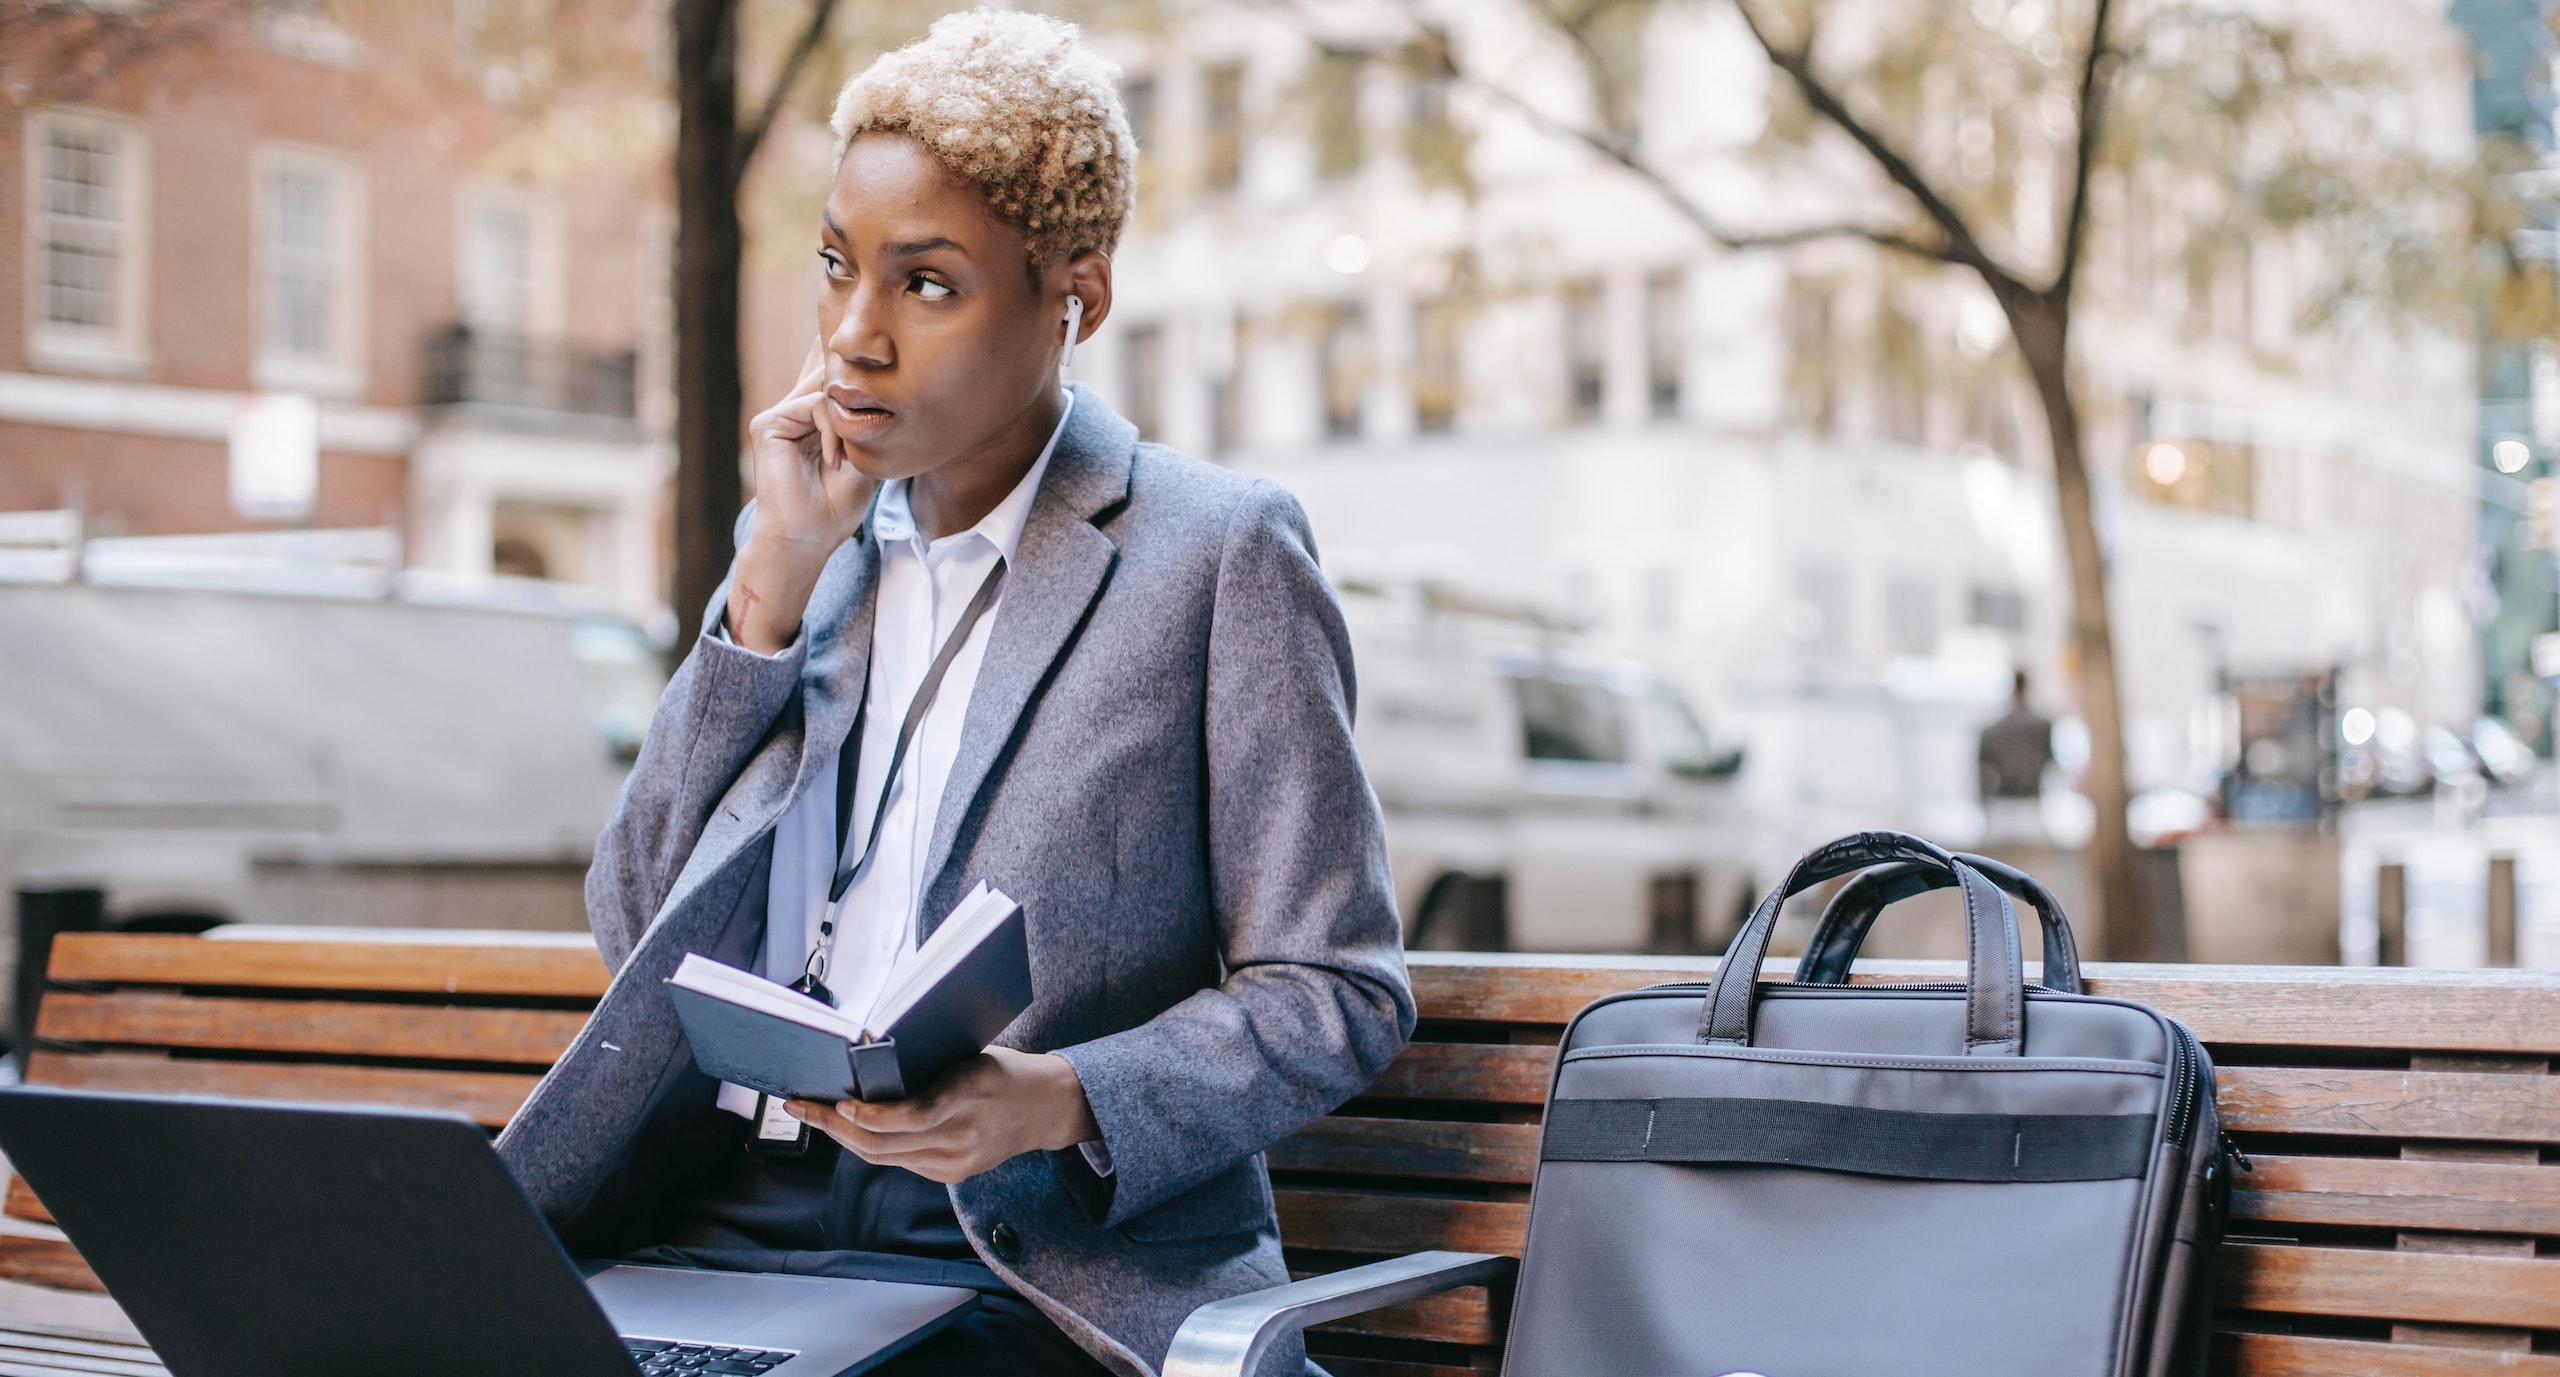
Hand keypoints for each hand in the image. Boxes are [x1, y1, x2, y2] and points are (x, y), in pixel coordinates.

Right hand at [726, 337, 877, 653]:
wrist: (807, 538)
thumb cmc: (835, 508)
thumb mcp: (865, 459)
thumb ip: (866, 424)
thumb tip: (880, 389)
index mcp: (812, 424)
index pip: (831, 384)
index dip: (850, 371)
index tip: (876, 358)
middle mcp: (794, 416)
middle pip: (825, 373)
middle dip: (854, 381)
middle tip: (864, 417)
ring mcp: (779, 419)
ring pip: (827, 391)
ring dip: (848, 423)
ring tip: (849, 461)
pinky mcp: (768, 424)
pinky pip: (814, 405)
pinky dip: (833, 432)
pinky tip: (835, 462)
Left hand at [787, 1047, 1100, 1184]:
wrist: (1044, 1108)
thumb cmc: (1002, 1072)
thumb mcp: (968, 1057)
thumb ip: (924, 1069)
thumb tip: (863, 1062)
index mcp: (969, 1096)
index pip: (912, 1116)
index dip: (870, 1114)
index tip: (838, 1101)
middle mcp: (962, 1136)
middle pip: (884, 1142)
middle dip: (835, 1125)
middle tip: (802, 1106)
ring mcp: (956, 1162)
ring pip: (883, 1156)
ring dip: (844, 1137)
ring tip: (814, 1115)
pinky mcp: (951, 1174)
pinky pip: (898, 1161)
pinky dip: (869, 1144)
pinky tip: (848, 1129)